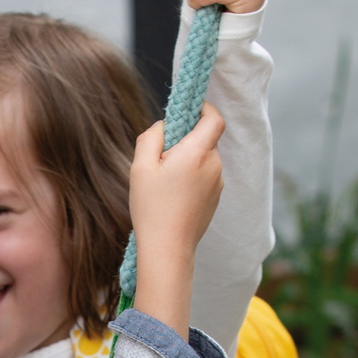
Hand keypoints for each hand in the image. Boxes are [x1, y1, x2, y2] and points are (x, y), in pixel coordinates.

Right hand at [129, 104, 224, 336]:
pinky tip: (172, 196)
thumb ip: (151, 137)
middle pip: (205, 139)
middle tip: (161, 157)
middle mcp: (214, 165)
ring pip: (204, 159)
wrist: (168, 249)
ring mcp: (217, 183)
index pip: (214, 118)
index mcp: (198, 152)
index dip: (204, 109)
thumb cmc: (152, 208)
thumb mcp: (140, 167)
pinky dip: (191, 178)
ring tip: (164, 182)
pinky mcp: (215, 199)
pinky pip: (204, 177)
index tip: (189, 110)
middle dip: (186, 140)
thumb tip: (163, 126)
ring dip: (187, 161)